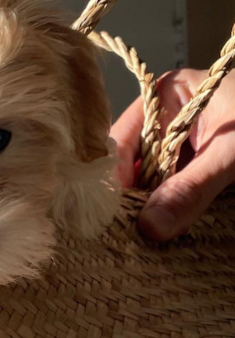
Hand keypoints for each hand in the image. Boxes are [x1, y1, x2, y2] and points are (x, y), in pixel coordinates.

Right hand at [111, 68, 234, 240]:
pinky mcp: (198, 168)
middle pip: (132, 166)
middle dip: (134, 201)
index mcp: (168, 96)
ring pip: (152, 185)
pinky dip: (172, 213)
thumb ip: (192, 189)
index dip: (114, 179)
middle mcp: (168, 118)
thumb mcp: (233, 155)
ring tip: (149, 241)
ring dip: (154, 212)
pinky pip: (173, 194)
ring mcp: (183, 145)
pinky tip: (170, 232)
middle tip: (132, 237)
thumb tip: (150, 229)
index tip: (113, 218)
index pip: (121, 141)